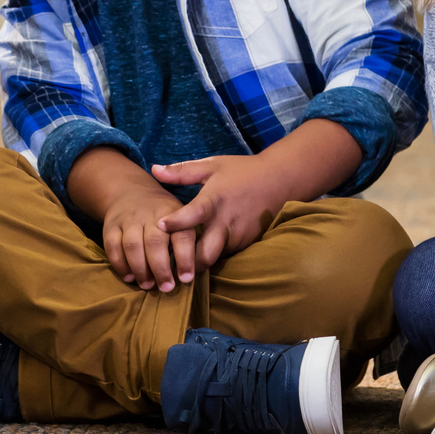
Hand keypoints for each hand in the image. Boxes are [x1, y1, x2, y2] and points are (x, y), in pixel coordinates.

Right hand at [98, 182, 188, 291]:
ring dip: (140, 269)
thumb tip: (188, 276)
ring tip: (147, 285)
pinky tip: (129, 277)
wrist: (131, 192)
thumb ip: (185, 243)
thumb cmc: (164, 216)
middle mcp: (152, 215)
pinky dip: (120, 264)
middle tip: (166, 288)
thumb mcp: (180, 219)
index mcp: (174, 214)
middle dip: (161, 268)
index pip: (182, 236)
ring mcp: (130, 219)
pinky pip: (113, 246)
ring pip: (133, 245)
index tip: (186, 279)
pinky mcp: (111, 225)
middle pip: (155, 242)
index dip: (185, 258)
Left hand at [151, 152, 289, 278]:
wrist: (280, 180)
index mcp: (214, 201)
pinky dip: (212, 256)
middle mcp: (226, 223)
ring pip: (215, 259)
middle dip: (186, 264)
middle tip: (168, 267)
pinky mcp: (247, 243)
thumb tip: (153, 169)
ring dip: (198, 263)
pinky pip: (226, 255)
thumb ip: (182, 172)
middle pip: (205, 255)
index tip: (159, 227)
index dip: (177, 222)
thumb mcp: (212, 166)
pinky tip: (199, 255)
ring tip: (178, 267)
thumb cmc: (242, 171)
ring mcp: (238, 236)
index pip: (193, 215)